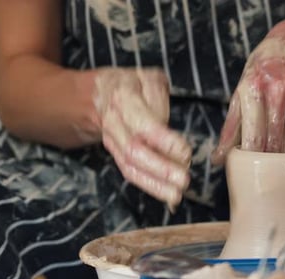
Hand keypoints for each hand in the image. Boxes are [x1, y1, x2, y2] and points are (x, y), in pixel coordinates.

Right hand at [89, 68, 191, 207]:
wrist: (99, 93)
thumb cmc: (132, 84)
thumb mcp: (148, 79)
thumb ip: (158, 99)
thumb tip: (166, 127)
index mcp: (124, 98)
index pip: (143, 125)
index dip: (164, 142)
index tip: (185, 152)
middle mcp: (113, 122)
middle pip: (134, 151)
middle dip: (161, 169)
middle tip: (184, 179)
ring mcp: (112, 140)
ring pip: (130, 166)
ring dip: (155, 184)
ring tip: (177, 195)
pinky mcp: (115, 153)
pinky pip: (130, 172)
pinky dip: (150, 186)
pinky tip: (168, 194)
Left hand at [212, 31, 284, 162]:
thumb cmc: (264, 69)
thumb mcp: (241, 90)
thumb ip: (230, 127)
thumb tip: (217, 158)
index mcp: (254, 87)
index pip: (253, 134)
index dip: (252, 157)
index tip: (249, 170)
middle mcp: (279, 88)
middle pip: (274, 139)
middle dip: (269, 159)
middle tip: (265, 172)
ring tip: (280, 167)